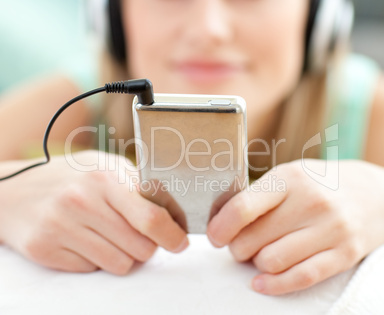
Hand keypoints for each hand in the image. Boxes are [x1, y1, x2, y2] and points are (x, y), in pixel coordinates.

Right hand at [0, 151, 188, 273]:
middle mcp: (82, 201)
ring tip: (109, 236)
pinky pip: (93, 270)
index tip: (180, 241)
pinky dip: (96, 260)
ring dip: (124, 255)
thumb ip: (139, 185)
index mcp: (104, 178)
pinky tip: (84, 240)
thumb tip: (174, 214)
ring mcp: (61, 227)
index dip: (173, 234)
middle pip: (142, 247)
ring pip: (121, 264)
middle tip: (139, 235)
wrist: (13, 190)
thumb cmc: (70, 177)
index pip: (151, 217)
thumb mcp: (105, 166)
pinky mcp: (46, 249)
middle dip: (148, 246)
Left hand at [207, 159, 383, 294]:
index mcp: (290, 178)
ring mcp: (331, 229)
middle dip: (237, 248)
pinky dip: (275, 285)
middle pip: (253, 240)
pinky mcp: (345, 253)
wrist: (373, 194)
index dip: (221, 227)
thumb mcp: (289, 175)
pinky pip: (301, 277)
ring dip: (256, 264)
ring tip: (260, 254)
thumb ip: (257, 195)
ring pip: (272, 261)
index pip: (244, 207)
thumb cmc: (318, 185)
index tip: (214, 237)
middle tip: (240, 244)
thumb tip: (219, 221)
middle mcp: (311, 202)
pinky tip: (262, 282)